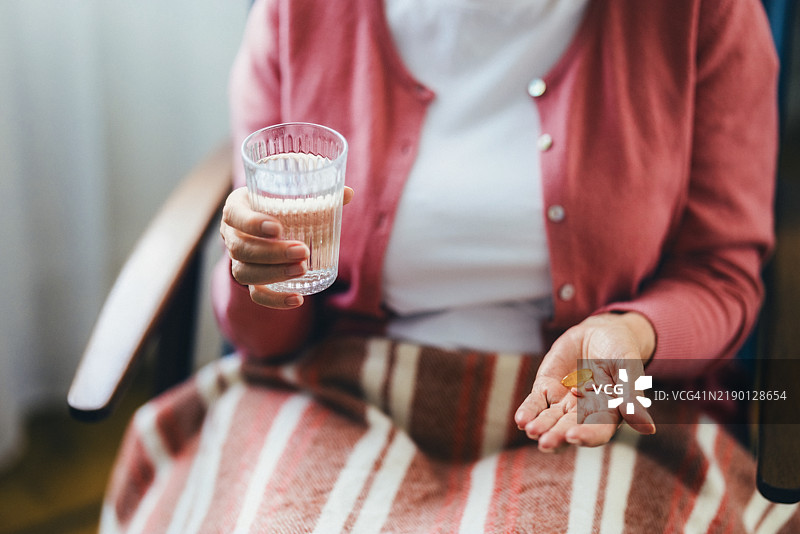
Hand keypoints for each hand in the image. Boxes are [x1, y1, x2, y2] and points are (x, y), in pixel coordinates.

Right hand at [220, 186, 353, 308]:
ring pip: (245, 272)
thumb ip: (317, 195)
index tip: (277, 228)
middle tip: (302, 252)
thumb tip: (349, 193)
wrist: (262, 228)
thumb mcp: (290, 196)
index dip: (252, 223)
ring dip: (274, 274)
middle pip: (242, 248)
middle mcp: (230, 235)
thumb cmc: (277, 205)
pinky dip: (275, 300)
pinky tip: (297, 300)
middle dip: (272, 253)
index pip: (235, 215)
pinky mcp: (250, 280)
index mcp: (236, 208)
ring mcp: (237, 259)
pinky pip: (256, 295)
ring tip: (302, 269)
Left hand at [514, 312, 656, 451]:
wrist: (599, 332)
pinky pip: (535, 403)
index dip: (586, 435)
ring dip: (540, 426)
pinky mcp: (546, 388)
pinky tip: (521, 420)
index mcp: (608, 412)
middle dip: (557, 436)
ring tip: (531, 431)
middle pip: (569, 428)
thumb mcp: (628, 367)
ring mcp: (563, 402)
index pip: (598, 430)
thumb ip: (631, 396)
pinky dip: (528, 411)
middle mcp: (583, 413)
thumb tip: (649, 428)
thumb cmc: (620, 351)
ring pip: (550, 419)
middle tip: (545, 443)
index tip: (574, 437)